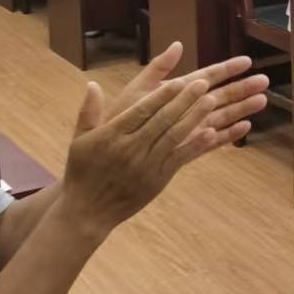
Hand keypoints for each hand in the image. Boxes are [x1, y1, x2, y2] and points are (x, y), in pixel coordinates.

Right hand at [60, 44, 267, 240]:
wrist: (88, 211)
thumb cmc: (83, 171)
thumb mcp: (79, 140)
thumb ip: (89, 111)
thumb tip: (93, 84)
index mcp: (111, 135)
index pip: (141, 111)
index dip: (161, 96)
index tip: (179, 81)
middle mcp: (130, 149)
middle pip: (162, 120)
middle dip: (184, 101)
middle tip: (203, 83)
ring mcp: (146, 165)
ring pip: (174, 137)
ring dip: (195, 117)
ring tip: (212, 100)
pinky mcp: (158, 179)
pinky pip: (180, 158)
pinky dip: (196, 145)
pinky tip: (213, 132)